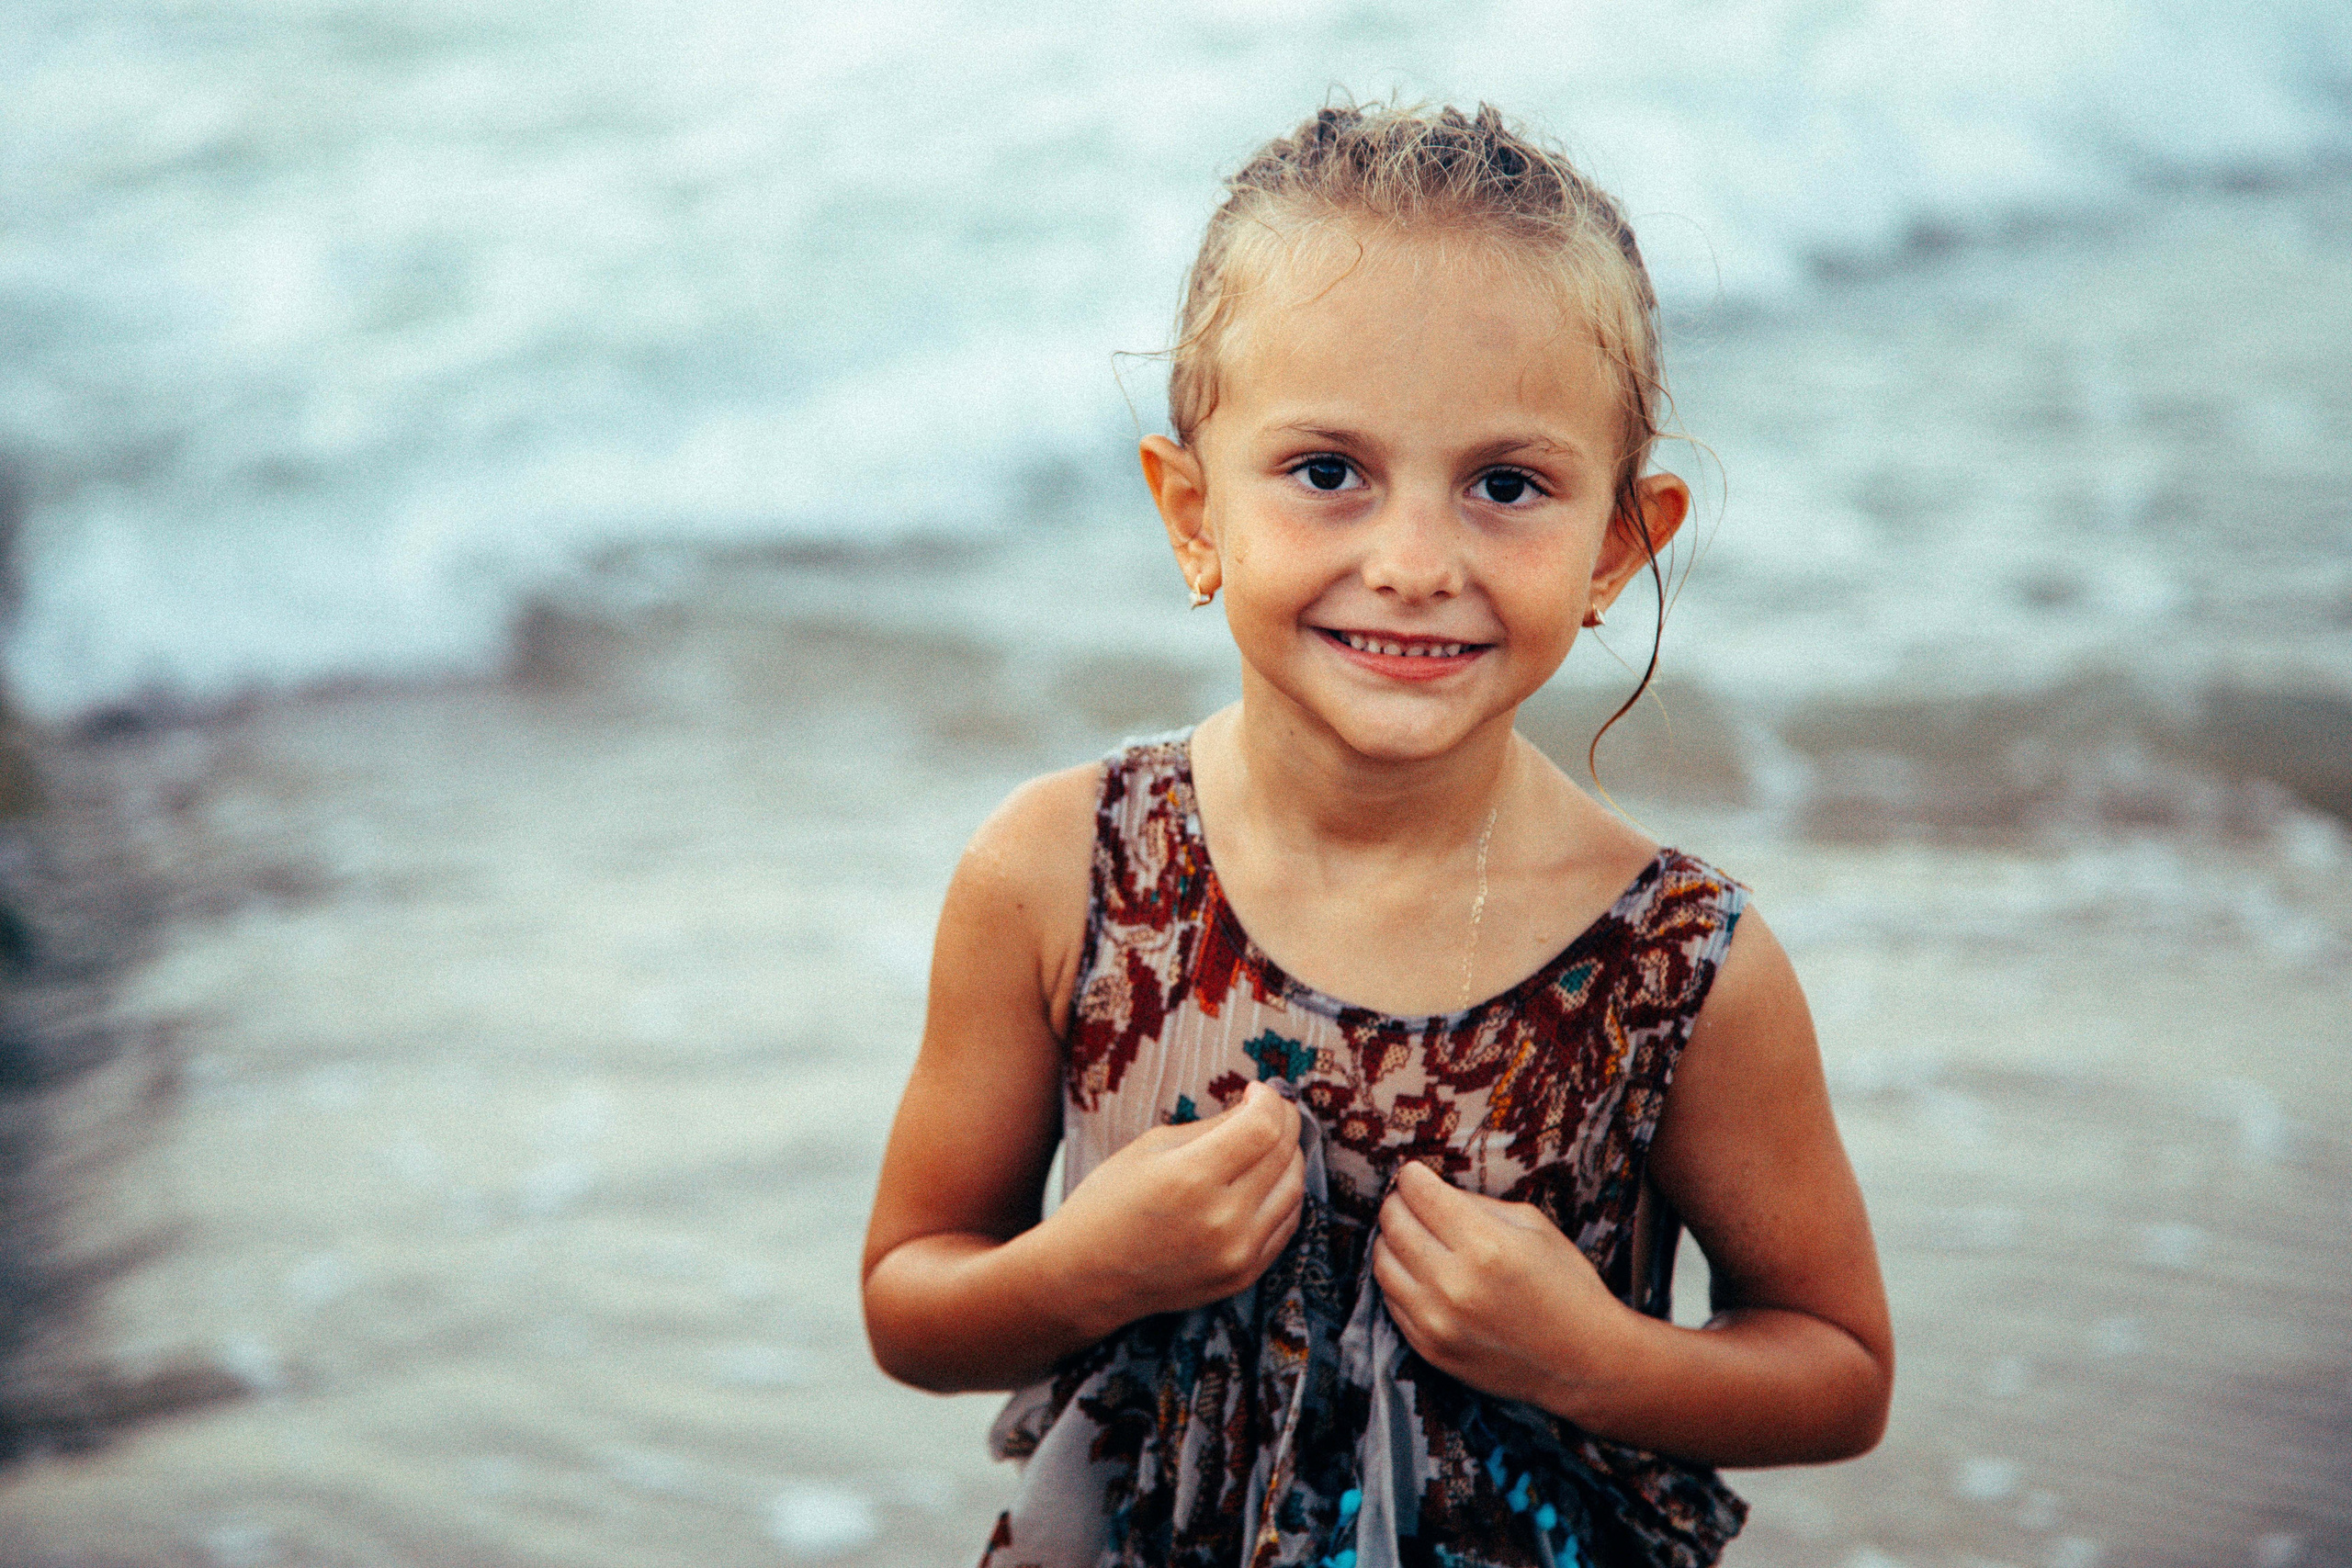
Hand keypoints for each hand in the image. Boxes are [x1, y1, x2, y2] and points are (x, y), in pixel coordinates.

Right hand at [1044, 1081, 1305, 1336]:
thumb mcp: (1151, 1147)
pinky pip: (1286, 1225)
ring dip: (1290, 1157)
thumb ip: (1212, 1126)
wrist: (1086, 1277)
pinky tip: (1267, 1179)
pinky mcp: (1243, 1276)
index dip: (1270, 1100)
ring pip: (1294, 1190)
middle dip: (1284, 1121)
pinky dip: (1284, 1195)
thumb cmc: (1109, 1202)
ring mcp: (1236, 1254)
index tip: (1258, 1091)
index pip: (1263, 1127)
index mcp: (1190, 1178)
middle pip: (1283, 1155)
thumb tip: (1258, 1107)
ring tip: (1269, 1142)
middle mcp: (1222, 1220)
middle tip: (1271, 1109)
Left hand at [1371, 1161, 1635, 1418]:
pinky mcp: (1430, 1349)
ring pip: (1382, 1263)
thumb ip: (1476, 1205)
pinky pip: (1391, 1301)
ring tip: (1412, 1235)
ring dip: (1391, 1241)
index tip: (1415, 1174)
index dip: (1413, 1177)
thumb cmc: (1566, 1285)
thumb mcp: (1533, 1226)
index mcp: (1485, 1246)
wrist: (1584, 1363)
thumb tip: (1430, 1189)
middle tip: (1409, 1200)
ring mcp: (1437, 1322)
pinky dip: (1400, 1279)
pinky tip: (1420, 1272)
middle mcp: (1454, 1285)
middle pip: (1394, 1224)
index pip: (1419, 1194)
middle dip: (1397, 1203)